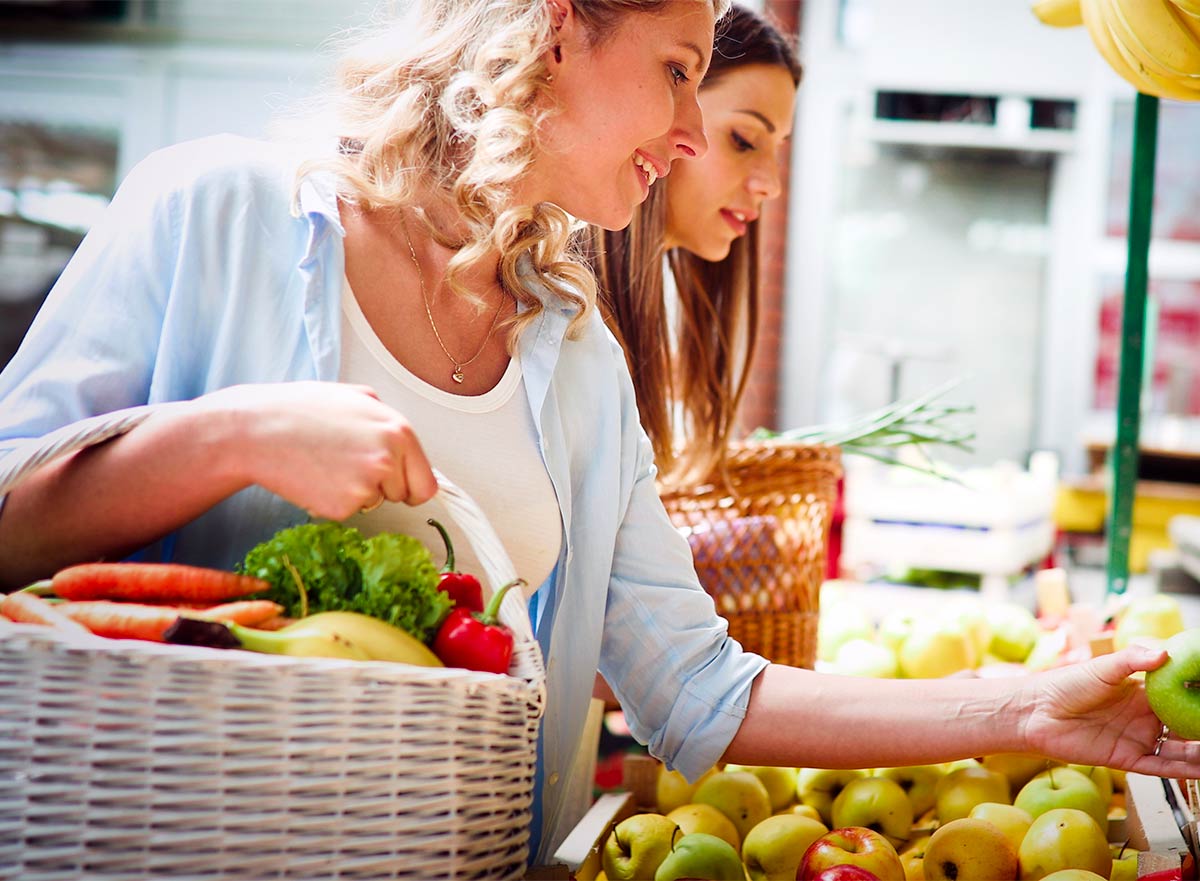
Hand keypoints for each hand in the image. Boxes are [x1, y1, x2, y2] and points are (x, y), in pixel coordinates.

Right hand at [199, 381, 437, 519]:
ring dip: (357, 491)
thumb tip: (405, 442)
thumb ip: (386, 419)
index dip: (411, 486)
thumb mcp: (354, 397)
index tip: (400, 487)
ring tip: (327, 463)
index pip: (426, 482)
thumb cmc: (301, 410)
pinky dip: (333, 500)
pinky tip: (314, 476)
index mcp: (399, 430)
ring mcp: (367, 484)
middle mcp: (389, 458)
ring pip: (375, 502)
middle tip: (350, 466)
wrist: (257, 431)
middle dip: (384, 488)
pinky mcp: (343, 506)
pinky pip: (348, 510)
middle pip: (404, 496)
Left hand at [1024, 645, 1199, 777]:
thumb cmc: (1065, 684)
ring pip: (1178, 750)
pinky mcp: (1126, 760)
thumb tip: (1164, 652)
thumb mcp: (1101, 668)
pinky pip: (1160, 767)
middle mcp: (1143, 718)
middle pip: (1184, 726)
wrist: (1035, 713)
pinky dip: (1183, 770)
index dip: (1197, 697)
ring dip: (1199, 751)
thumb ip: (1132, 660)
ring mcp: (1136, 739)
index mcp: (1142, 693)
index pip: (1180, 696)